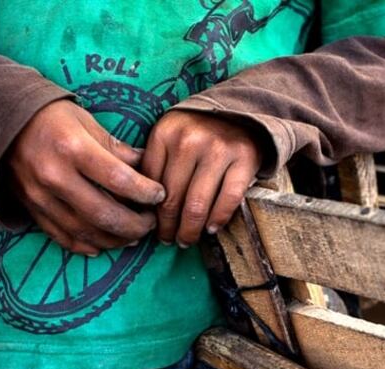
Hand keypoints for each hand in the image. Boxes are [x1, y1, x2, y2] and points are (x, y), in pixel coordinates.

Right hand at [4, 101, 165, 255]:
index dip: (146, 193)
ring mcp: (41, 198)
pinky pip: (64, 238)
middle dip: (136, 225)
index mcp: (73, 148)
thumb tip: (148, 169)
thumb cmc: (51, 118)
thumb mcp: (87, 122)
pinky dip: (88, 246)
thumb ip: (118, 149)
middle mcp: (55, 176)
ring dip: (116, 240)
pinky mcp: (32, 211)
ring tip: (135, 236)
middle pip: (105, 215)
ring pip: (87, 233)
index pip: (119, 180)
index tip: (159, 195)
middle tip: (151, 222)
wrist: (0, 124)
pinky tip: (106, 244)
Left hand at [142, 110, 262, 247]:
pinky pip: (228, 200)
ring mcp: (219, 148)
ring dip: (190, 230)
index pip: (150, 183)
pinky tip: (211, 229)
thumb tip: (140, 207)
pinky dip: (218, 219)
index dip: (149, 211)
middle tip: (168, 240)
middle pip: (172, 198)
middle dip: (168, 227)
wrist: (242, 112)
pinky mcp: (244, 158)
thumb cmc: (198, 132)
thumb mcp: (171, 136)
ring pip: (197, 205)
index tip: (151, 226)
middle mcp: (190, 139)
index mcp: (165, 132)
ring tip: (186, 240)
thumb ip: (157, 162)